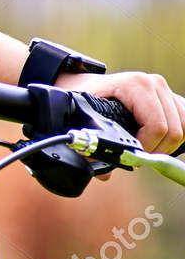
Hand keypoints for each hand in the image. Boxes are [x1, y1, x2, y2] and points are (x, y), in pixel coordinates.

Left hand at [55, 67, 184, 180]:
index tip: (131, 156)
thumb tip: (103, 174)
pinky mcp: (171, 99)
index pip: (157, 127)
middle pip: (175, 131)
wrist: (86, 86)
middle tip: (138, 157)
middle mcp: (155, 84)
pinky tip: (158, 143)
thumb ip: (92, 144)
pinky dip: (175, 138)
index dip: (146, 148)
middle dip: (156, 150)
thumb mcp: (82, 117)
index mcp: (136, 85)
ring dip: (167, 145)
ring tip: (146, 150)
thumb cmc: (85, 99)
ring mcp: (165, 91)